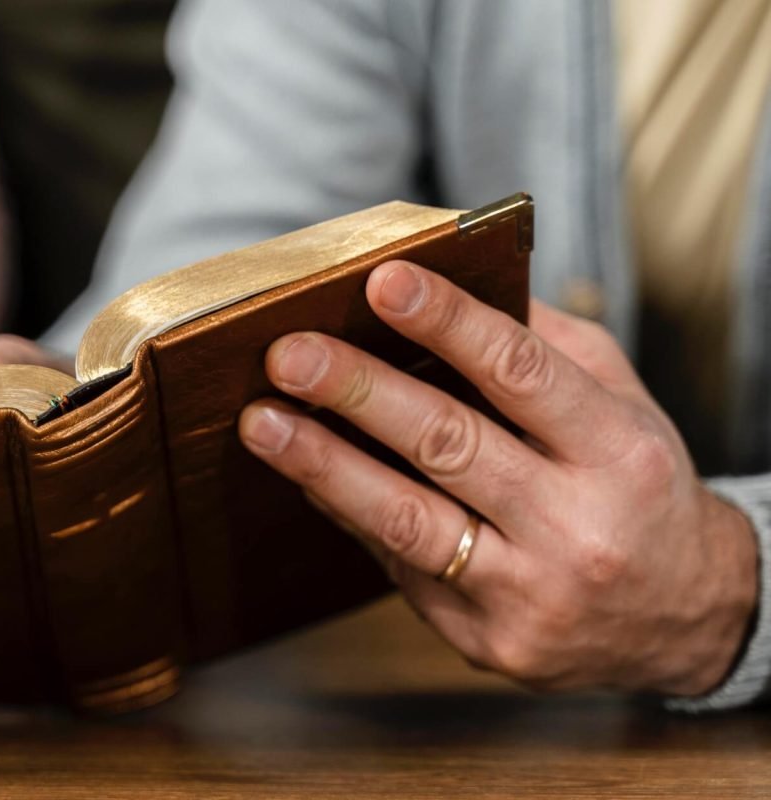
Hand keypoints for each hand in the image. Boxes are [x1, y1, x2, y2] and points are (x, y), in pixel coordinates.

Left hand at [238, 261, 756, 695]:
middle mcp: (577, 528)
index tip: (382, 281)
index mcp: (620, 453)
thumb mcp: (621, 407)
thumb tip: (451, 282)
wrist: (690, 620)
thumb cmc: (638, 490)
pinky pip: (398, 566)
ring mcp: (529, 593)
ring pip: (408, 520)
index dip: (448, 322)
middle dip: (357, 393)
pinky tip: (307, 474)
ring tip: (262, 422)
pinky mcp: (487, 640)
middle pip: (449, 444)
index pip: (523, 373)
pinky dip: (347, 512)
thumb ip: (543, 348)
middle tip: (288, 354)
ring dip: (323, 465)